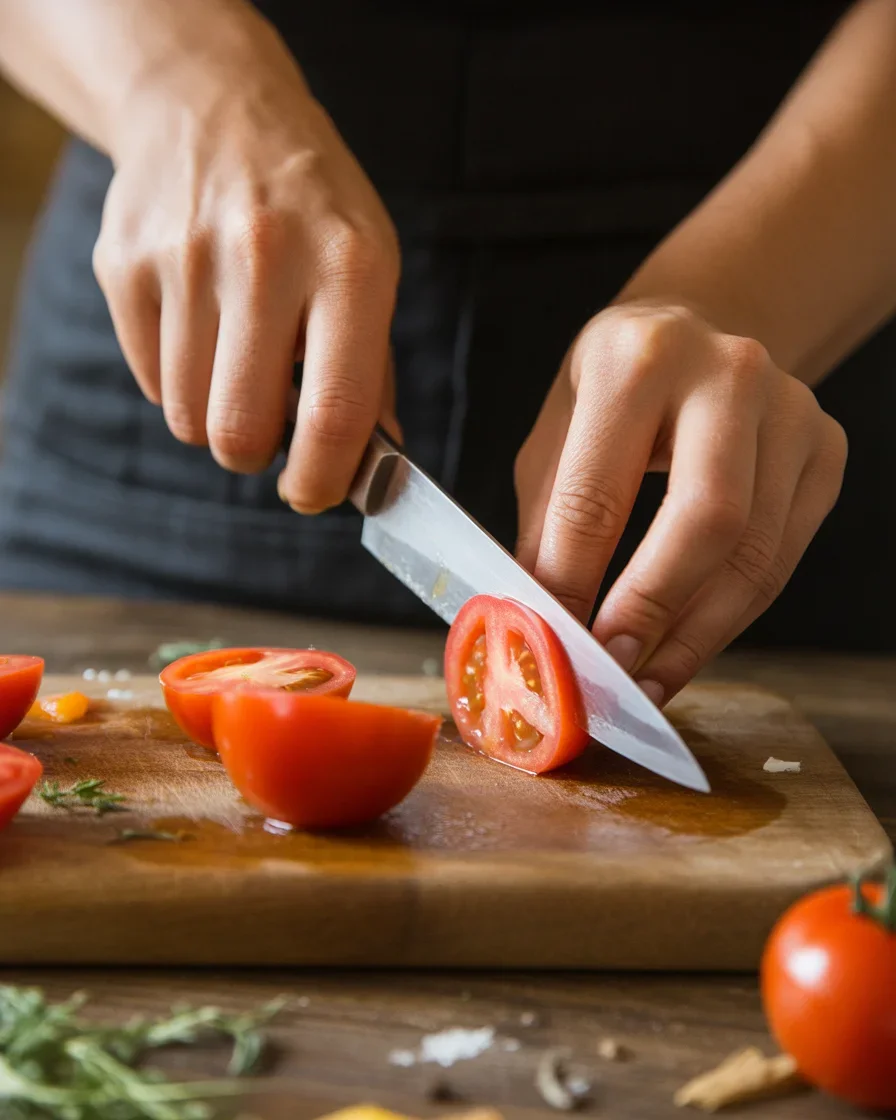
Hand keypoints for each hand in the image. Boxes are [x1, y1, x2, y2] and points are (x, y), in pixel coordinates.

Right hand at [92, 10, 398, 510]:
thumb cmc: (310, 203)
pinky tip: (202, 330)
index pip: (334, 414)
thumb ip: (373, 370)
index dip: (323, 479)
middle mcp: (264, 259)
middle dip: (256, 457)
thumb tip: (372, 464)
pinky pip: (150, 382)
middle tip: (270, 433)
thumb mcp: (370, 265)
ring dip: (217, 416)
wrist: (213, 107)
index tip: (314, 492)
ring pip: (188, 418)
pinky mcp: (124, 265)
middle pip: (241, 432)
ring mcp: (185, 259)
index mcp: (348, 266)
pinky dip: (178, 381)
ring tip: (239, 363)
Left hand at [514, 301, 846, 705]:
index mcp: (638, 359)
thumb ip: (547, 526)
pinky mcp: (825, 449)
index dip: (573, 580)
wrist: (698, 328)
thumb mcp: (556, 435)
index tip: (556, 641)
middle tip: (613, 668)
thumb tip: (536, 624)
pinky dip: (732, 614)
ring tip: (649, 680)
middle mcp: (727, 373)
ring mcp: (790, 410)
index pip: (598, 492)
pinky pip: (783, 558)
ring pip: (756, 552)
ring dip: (697, 633)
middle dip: (653, 608)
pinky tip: (689, 644)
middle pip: (706, 520)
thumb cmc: (611, 389)